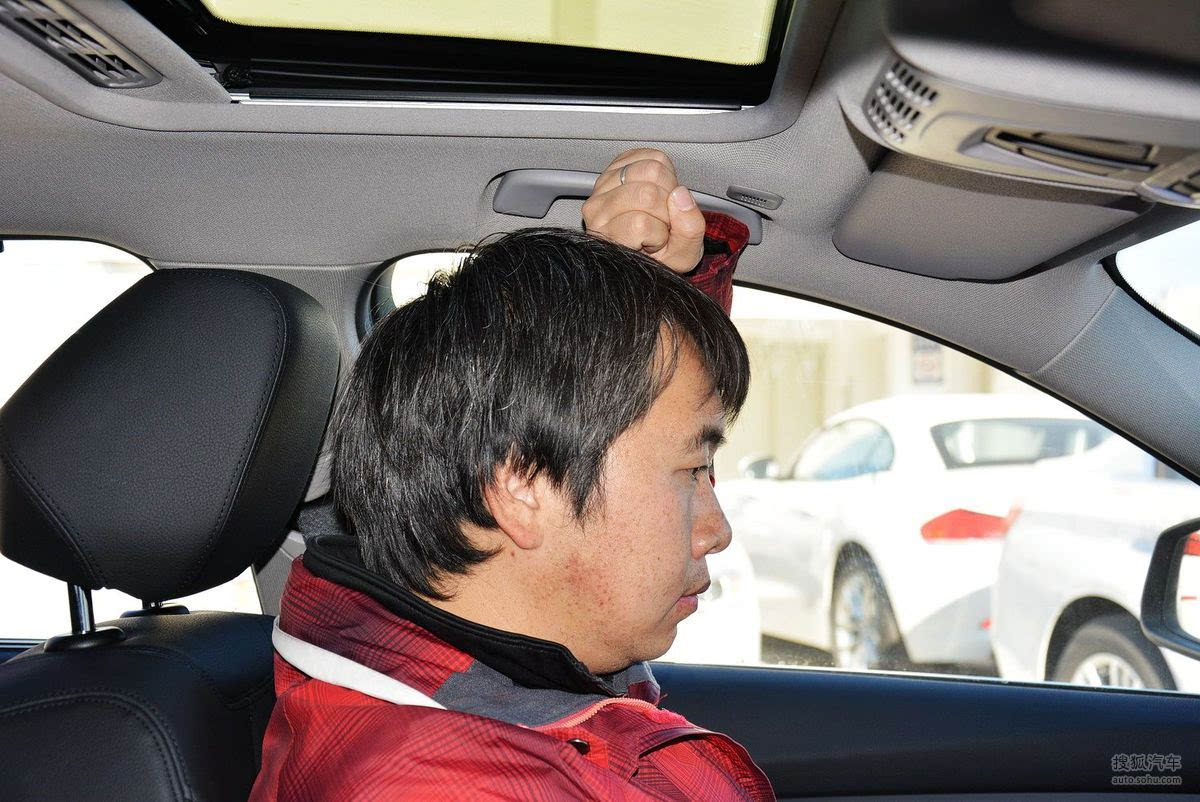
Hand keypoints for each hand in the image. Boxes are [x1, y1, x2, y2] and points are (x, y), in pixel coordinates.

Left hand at [582, 148, 705, 273]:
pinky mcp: (616, 166)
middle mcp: (598, 210)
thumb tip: (680, 193)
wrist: (650, 249)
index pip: (640, 224)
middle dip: (667, 208)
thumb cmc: (661, 256)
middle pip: (646, 193)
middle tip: (664, 221)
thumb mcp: (683, 257)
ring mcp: (603, 185)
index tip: (658, 242)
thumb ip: (689, 230)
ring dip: (668, 187)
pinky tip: (659, 189)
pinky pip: (650, 155)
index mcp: (608, 238)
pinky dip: (666, 170)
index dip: (660, 233)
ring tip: (662, 206)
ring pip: (649, 170)